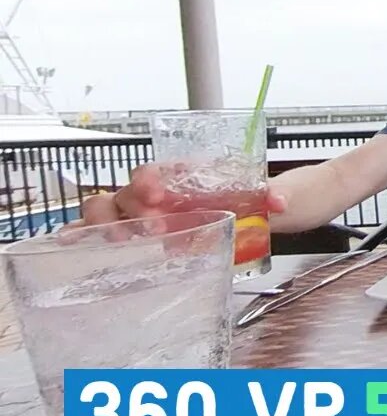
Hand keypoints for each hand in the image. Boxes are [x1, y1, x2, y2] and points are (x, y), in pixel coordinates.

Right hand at [71, 164, 286, 227]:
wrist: (280, 208)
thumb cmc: (269, 197)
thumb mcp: (279, 195)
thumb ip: (277, 195)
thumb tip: (279, 201)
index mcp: (190, 177)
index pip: (159, 171)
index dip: (151, 180)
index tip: (157, 194)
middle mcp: (166, 193)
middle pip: (130, 190)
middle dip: (131, 205)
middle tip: (152, 227)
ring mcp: (155, 214)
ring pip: (112, 208)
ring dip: (109, 221)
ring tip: (122, 240)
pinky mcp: (151, 237)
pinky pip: (112, 232)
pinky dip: (89, 235)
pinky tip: (76, 244)